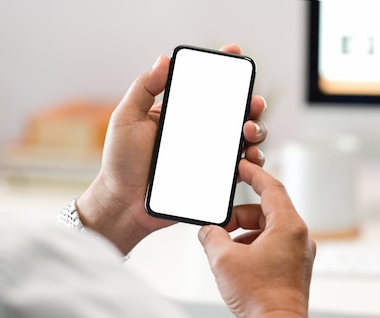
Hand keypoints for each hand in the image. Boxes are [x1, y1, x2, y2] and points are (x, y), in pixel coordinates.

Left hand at [77, 44, 267, 253]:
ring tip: (249, 131)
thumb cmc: (121, 162)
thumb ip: (143, 88)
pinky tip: (248, 158)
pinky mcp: (214, 179)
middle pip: (236, 111)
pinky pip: (241, 168)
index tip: (234, 53)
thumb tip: (163, 59)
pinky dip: (253, 162)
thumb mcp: (127, 118)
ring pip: (245, 138)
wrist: (124, 203)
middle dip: (252, 102)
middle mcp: (200, 131)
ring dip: (257, 129)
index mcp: (181, 112)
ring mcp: (209, 155)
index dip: (224, 68)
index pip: (207, 85)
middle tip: (253, 103)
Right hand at [198, 160, 321, 317]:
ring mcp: (298, 253)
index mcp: (288, 226)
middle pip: (265, 211)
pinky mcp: (294, 268)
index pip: (272, 187)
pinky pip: (272, 246)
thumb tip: (208, 232)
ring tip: (224, 250)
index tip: (242, 165)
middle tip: (218, 226)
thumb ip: (212, 236)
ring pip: (267, 230)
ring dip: (243, 234)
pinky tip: (236, 262)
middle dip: (238, 216)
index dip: (254, 174)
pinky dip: (252, 246)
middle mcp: (299, 237)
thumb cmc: (260, 297)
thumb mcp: (224, 259)